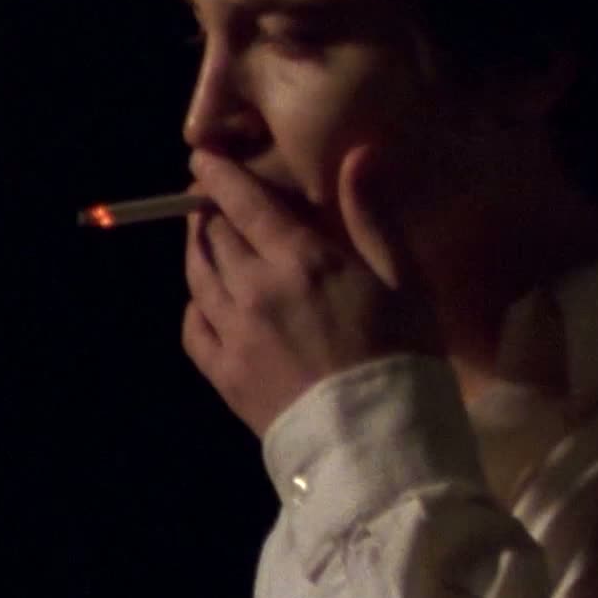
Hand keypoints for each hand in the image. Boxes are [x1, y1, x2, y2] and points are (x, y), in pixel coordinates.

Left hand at [181, 145, 442, 435]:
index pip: (243, 201)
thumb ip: (374, 215)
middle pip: (214, 234)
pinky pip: (192, 327)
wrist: (377, 444)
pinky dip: (194, 303)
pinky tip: (204, 300)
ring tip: (202, 236)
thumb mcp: (405, 280)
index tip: (204, 154)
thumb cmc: (404, 356)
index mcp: (301, 258)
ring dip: (197, 248)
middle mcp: (254, 288)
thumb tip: (358, 152)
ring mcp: (233, 333)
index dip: (219, 174)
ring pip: (198, 275)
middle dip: (206, 207)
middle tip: (207, 194)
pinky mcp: (223, 374)